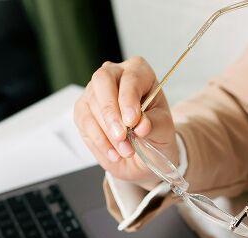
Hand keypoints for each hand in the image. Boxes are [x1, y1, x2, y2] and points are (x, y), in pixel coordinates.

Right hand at [74, 57, 178, 190]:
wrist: (145, 154)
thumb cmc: (155, 133)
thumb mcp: (163, 130)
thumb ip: (154, 125)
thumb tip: (142, 125)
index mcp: (139, 72)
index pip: (129, 77)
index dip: (128, 98)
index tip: (132, 121)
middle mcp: (114, 75)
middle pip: (102, 80)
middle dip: (111, 111)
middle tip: (121, 136)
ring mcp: (95, 91)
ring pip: (92, 104)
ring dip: (109, 133)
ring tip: (127, 152)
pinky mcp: (83, 110)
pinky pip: (84, 122)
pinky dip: (99, 141)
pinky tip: (114, 154)